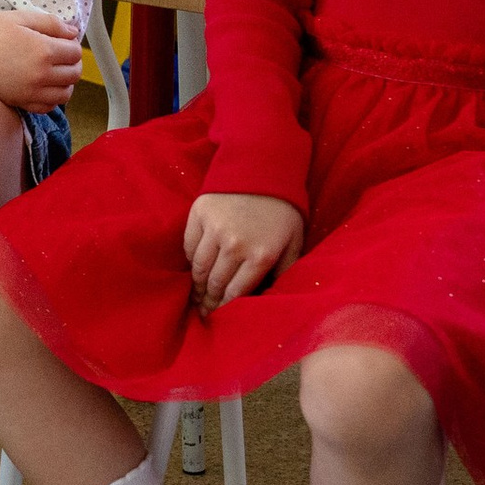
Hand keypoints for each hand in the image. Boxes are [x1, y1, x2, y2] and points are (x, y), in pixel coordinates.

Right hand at [0, 9, 83, 108]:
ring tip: (56, 70)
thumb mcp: (17, 17)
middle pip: (74, 73)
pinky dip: (53, 97)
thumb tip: (73, 32)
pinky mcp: (19, 103)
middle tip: (62, 52)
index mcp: (42, 50)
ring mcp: (30, 92)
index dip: (72, 43)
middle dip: (73, 62)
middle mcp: (40, 75)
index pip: (75, 52)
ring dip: (66, 81)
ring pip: (66, 93)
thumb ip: (50, 23)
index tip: (64, 38)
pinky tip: (44, 85)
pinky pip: (48, 107)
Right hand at [182, 192, 304, 313]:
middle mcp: (235, 246)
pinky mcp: (199, 215)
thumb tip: (274, 296)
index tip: (220, 317)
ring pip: (199, 268)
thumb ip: (286, 270)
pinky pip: (190, 247)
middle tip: (205, 312)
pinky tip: (197, 269)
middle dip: (210, 302)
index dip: (226, 309)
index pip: (236, 293)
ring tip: (198, 295)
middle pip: (216, 284)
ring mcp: (214, 229)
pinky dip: (192, 260)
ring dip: (197, 286)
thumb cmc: (283, 209)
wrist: (263, 168)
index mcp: (261, 256)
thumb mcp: (294, 241)